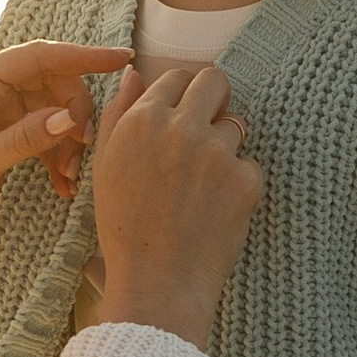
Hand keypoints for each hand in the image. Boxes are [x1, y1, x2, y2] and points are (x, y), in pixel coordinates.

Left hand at [0, 44, 130, 282]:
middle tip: (85, 146)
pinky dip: (58, 157)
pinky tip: (64, 185)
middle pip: (53, 83)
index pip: (39, 57)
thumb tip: (70, 118)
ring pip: (54, 112)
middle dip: (76, 113)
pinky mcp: (7, 135)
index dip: (82, 56)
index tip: (119, 59)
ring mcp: (0, 111)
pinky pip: (46, 135)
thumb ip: (27, 137)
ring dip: (69, 142)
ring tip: (72, 175)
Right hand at [92, 61, 264, 346]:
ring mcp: (216, 152)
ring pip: (236, 125)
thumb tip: (134, 73)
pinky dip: (239, 184)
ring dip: (225, 147)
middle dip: (215, 99)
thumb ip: (118, 113)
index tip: (185, 114)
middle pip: (215, 81)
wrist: (157, 283)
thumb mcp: (106, 166)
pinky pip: (250, 165)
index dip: (183, 94)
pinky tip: (215, 210)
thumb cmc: (124, 228)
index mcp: (142, 120)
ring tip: (202, 187)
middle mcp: (180, 128)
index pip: (177, 76)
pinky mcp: (245, 179)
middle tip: (206, 131)